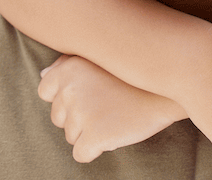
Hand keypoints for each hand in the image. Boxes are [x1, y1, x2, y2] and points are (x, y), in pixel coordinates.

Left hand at [38, 55, 184, 162]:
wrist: (168, 88)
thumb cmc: (134, 72)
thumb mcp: (100, 57)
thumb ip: (68, 63)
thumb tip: (43, 74)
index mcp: (69, 68)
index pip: (45, 90)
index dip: (66, 95)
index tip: (89, 92)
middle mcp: (71, 89)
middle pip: (58, 117)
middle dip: (79, 116)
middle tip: (107, 103)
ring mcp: (82, 113)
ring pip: (70, 136)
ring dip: (89, 131)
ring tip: (114, 114)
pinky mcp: (94, 136)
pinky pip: (81, 154)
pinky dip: (96, 149)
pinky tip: (114, 132)